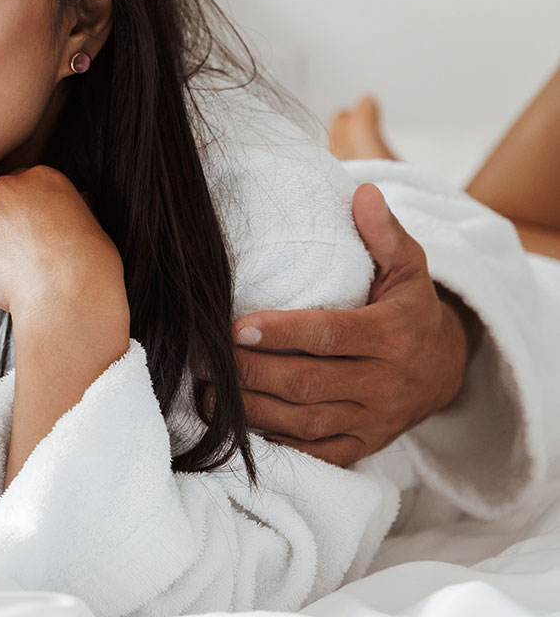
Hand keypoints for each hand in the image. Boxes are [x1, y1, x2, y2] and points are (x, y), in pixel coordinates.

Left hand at [0, 166, 127, 328]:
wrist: (73, 298)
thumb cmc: (91, 269)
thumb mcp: (92, 225)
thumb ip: (75, 209)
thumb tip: (79, 201)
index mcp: (42, 177)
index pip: (17, 183)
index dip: (17, 206)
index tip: (23, 224)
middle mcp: (8, 188)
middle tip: (5, 244)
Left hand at [229, 183, 473, 465]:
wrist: (447, 369)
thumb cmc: (410, 307)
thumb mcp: (408, 266)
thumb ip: (384, 232)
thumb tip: (364, 193)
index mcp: (393, 334)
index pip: (330, 335)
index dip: (281, 332)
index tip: (233, 325)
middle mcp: (384, 383)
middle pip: (306, 382)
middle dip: (248, 371)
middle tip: (201, 357)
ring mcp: (373, 420)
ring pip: (303, 422)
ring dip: (249, 409)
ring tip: (206, 389)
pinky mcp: (362, 447)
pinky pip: (314, 454)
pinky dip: (274, 444)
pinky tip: (236, 426)